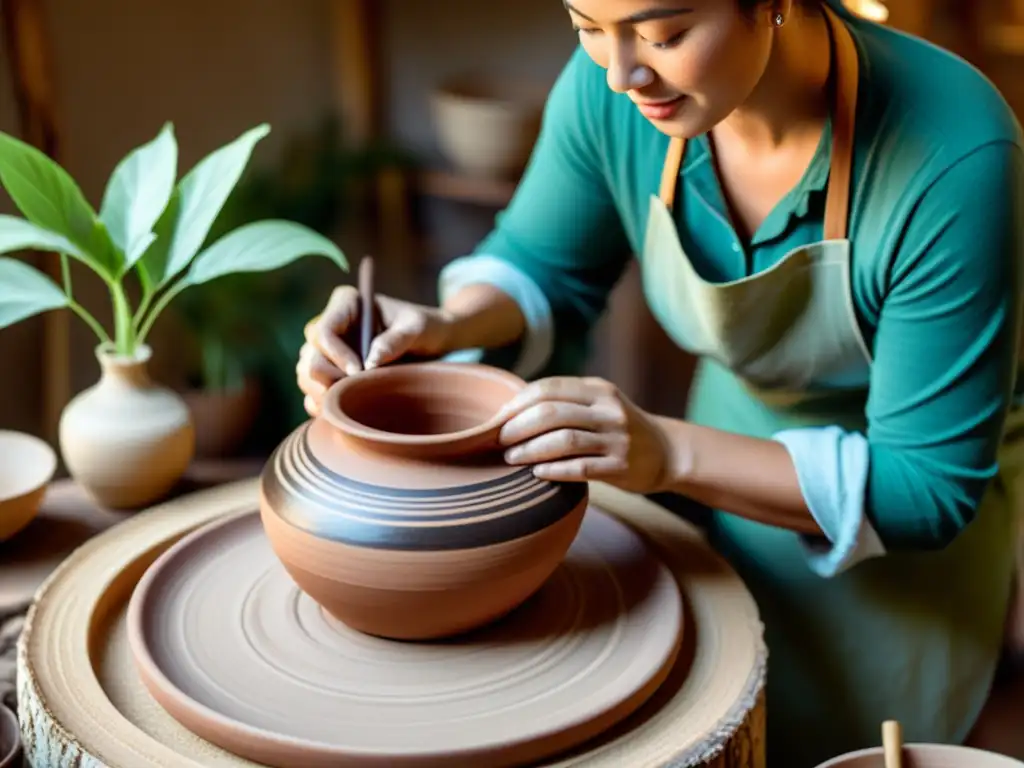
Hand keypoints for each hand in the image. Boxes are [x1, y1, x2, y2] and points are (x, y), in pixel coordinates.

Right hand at [296, 285, 454, 416]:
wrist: (432, 345)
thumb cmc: (425, 328)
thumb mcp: (418, 328)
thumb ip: (396, 339)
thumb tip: (370, 361)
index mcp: (346, 304)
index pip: (323, 331)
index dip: (336, 355)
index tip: (360, 371)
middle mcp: (330, 326)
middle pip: (310, 357)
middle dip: (328, 379)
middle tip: (357, 392)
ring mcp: (326, 352)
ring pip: (306, 376)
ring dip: (324, 395)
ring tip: (353, 402)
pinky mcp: (330, 374)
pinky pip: (312, 393)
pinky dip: (322, 406)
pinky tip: (344, 412)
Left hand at [497, 376, 671, 493]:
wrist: (667, 452)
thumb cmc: (619, 428)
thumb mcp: (600, 404)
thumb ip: (566, 401)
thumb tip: (512, 408)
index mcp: (598, 390)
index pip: (549, 388)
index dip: (517, 403)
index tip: (497, 419)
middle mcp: (609, 410)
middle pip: (551, 412)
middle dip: (517, 426)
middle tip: (498, 440)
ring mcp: (617, 439)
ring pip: (563, 440)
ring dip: (530, 449)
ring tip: (511, 458)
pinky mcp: (621, 467)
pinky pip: (581, 468)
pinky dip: (554, 470)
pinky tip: (537, 473)